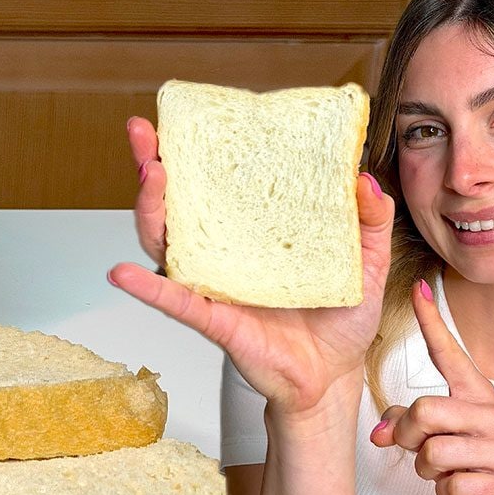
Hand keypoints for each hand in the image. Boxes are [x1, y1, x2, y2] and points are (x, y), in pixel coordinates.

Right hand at [108, 117, 394, 425]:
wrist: (336, 375)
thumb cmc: (340, 319)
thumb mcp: (366, 260)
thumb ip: (369, 219)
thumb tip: (362, 179)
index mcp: (254, 232)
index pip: (215, 184)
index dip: (193, 151)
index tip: (178, 119)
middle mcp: (224, 253)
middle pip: (175, 204)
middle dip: (151, 165)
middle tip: (144, 136)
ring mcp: (214, 284)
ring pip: (166, 242)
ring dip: (150, 209)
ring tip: (150, 177)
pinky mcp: (215, 319)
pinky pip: (176, 301)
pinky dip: (148, 288)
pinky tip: (124, 274)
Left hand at [369, 279, 493, 494]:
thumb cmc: (467, 466)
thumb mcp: (435, 439)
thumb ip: (404, 425)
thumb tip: (379, 433)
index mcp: (477, 396)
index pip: (450, 354)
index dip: (432, 323)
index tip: (417, 288)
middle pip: (426, 410)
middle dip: (410, 438)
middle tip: (421, 452)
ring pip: (434, 452)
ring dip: (428, 471)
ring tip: (447, 473)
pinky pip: (453, 485)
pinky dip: (446, 494)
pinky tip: (463, 491)